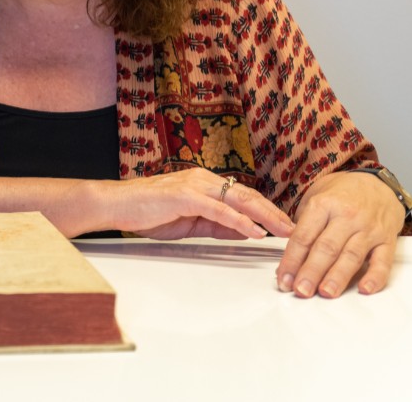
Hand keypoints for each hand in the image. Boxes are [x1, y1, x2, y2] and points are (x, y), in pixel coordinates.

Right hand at [102, 169, 294, 240]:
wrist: (116, 205)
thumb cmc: (147, 212)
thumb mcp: (189, 221)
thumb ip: (216, 224)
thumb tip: (244, 231)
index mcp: (203, 183)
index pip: (243, 196)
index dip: (267, 210)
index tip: (285, 225)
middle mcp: (202, 179)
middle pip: (247, 195)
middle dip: (274, 213)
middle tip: (295, 229)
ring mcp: (194, 186)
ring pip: (239, 199)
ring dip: (265, 216)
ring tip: (284, 230)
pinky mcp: (185, 196)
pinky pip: (219, 209)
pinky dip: (240, 221)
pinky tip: (255, 231)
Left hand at [276, 170, 404, 297]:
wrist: (378, 184)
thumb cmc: (342, 194)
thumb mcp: (315, 197)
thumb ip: (303, 224)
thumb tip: (289, 257)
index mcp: (324, 205)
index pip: (304, 236)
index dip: (291, 260)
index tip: (283, 278)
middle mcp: (347, 217)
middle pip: (326, 248)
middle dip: (311, 272)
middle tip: (301, 290)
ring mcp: (369, 229)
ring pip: (352, 256)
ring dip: (337, 277)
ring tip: (326, 293)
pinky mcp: (388, 240)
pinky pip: (383, 261)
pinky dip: (375, 277)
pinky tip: (364, 289)